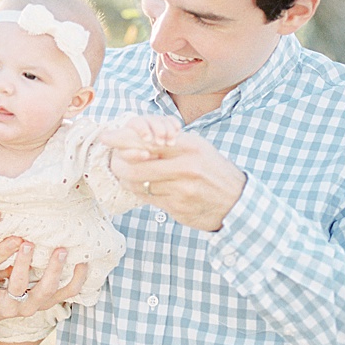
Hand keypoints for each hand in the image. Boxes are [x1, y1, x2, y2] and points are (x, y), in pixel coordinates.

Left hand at [0, 244, 89, 331]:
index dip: (78, 279)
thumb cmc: (4, 291)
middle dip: (54, 269)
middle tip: (61, 249)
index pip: (66, 293)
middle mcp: (28, 307)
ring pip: (19, 285)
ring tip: (25, 243)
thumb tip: (57, 241)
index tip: (84, 260)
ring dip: (23, 263)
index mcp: (40, 301)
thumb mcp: (25, 284)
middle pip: (46, 289)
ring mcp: (8, 308)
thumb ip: (39, 270)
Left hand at [101, 125, 245, 231]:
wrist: (238, 202)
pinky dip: (141, 192)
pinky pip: (148, 198)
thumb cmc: (213, 170)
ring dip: (128, 179)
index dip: (122, 139)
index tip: (106, 137)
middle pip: (135, 165)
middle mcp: (186, 167)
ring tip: (128, 174)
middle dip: (119, 163)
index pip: (147, 140)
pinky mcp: (178, 208)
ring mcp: (181, 190)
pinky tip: (145, 187)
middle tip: (113, 161)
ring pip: (138, 184)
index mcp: (190, 146)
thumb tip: (133, 140)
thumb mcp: (198, 148)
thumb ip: (168, 143)